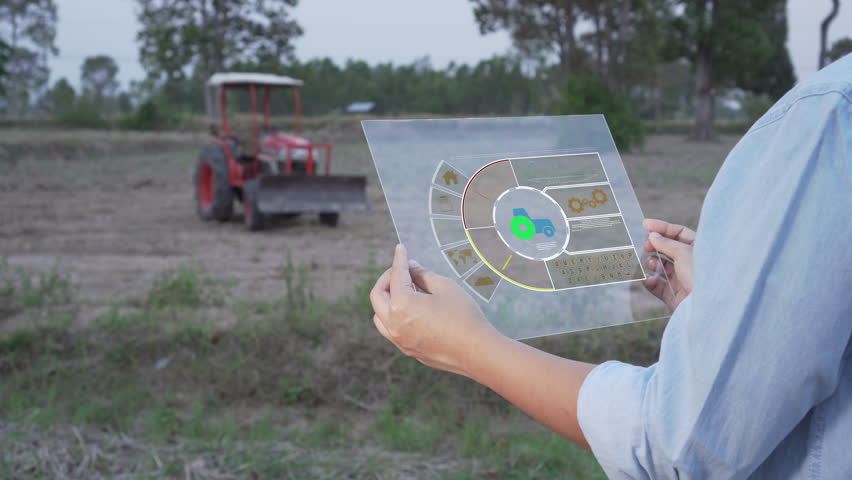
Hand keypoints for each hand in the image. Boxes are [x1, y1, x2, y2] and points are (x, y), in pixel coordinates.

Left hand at [369, 244, 503, 376]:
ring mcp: (399, 339)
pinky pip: (390, 329)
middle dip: (387, 278)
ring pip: (379, 315)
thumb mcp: (445, 287)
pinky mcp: (407, 349)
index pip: (396, 275)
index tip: (401, 249)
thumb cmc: (464, 316)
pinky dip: (393, 316)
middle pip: (377, 295)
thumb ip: (423, 275)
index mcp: (401, 305)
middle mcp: (394, 324)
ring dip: (387, 299)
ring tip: (407, 290)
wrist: (476, 351)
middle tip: (403, 270)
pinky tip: (411, 309)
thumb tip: (411, 267)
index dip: (400, 259)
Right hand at [642, 218, 694, 311]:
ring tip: (652, 264)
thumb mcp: (683, 252)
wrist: (706, 306)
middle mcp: (689, 263)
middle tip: (646, 246)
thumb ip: (666, 243)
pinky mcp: (671, 294)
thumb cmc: (701, 275)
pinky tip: (650, 279)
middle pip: (667, 249)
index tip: (646, 225)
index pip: (679, 233)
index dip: (662, 228)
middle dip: (655, 246)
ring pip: (660, 266)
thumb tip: (652, 236)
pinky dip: (650, 281)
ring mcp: (680, 279)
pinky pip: (656, 285)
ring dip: (652, 263)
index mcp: (698, 249)